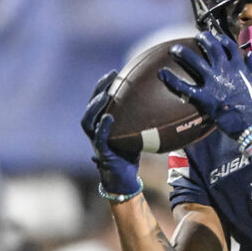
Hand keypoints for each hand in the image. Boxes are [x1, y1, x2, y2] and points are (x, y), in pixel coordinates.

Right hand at [81, 69, 140, 194]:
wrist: (125, 178)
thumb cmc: (130, 152)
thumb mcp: (136, 131)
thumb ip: (141, 118)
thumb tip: (162, 101)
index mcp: (101, 123)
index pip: (98, 100)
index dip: (103, 85)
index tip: (115, 72)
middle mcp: (94, 130)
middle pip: (91, 106)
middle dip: (99, 89)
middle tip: (110, 76)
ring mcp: (95, 141)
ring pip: (89, 120)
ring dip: (96, 106)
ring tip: (106, 95)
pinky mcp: (100, 152)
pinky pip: (98, 137)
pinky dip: (102, 127)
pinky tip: (108, 117)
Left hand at [159, 32, 251, 139]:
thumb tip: (249, 54)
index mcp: (238, 68)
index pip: (229, 47)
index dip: (221, 39)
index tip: (216, 37)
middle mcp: (224, 71)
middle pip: (211, 48)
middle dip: (203, 39)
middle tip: (195, 37)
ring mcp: (213, 83)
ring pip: (195, 62)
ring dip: (183, 53)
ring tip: (174, 49)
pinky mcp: (204, 97)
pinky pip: (185, 87)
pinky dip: (172, 80)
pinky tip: (161, 73)